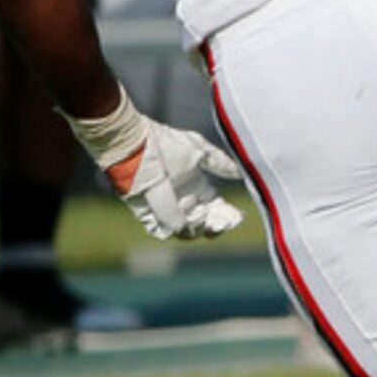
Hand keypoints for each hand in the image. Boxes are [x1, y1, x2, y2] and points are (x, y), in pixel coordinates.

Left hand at [97, 110, 244, 241]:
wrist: (134, 145)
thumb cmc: (166, 144)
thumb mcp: (200, 151)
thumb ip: (221, 163)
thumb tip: (241, 173)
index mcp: (196, 187)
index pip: (216, 207)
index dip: (227, 215)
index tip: (235, 217)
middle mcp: (182, 200)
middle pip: (203, 223)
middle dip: (215, 226)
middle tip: (220, 223)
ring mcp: (165, 209)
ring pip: (185, 230)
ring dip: (197, 228)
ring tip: (201, 217)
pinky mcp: (147, 214)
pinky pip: (163, 231)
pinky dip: (176, 229)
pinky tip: (187, 220)